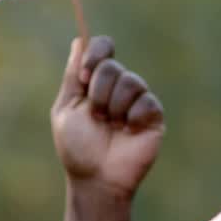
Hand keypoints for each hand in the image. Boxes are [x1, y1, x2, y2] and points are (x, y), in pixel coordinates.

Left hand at [52, 36, 164, 199]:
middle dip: (99, 92)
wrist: (96, 178)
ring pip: (131, 82)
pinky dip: (133, 116)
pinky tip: (128, 131)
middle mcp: (118, 87)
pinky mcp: (153, 117)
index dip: (95, 54)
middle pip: (113, 66)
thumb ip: (72, 76)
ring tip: (112, 126)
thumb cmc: (77, 148)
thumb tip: (79, 41)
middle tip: (96, 116)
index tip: (84, 76)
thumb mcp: (66, 108)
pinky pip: (147, 101)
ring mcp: (137, 101)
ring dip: (114, 107)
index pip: (103, 47)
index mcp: (97, 82)